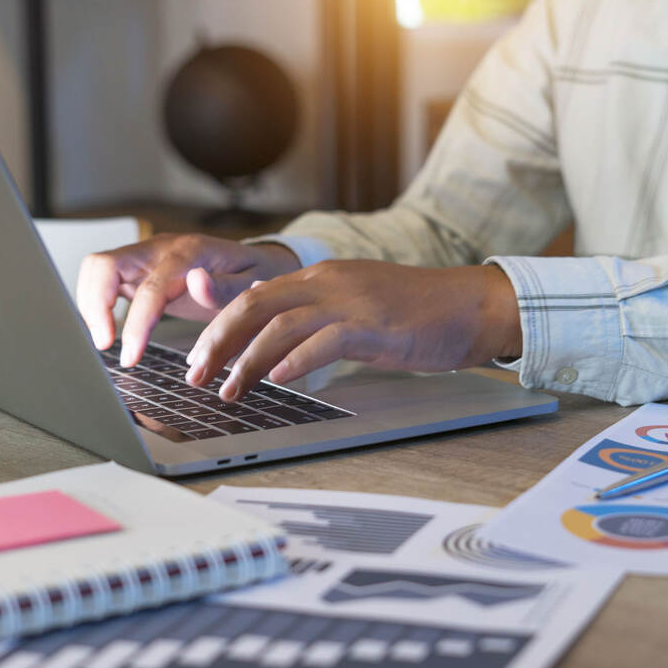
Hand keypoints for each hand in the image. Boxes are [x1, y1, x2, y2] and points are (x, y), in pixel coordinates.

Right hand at [76, 234, 299, 365]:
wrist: (258, 263)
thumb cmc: (257, 276)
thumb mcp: (255, 283)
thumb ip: (226, 288)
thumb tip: (197, 283)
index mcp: (190, 253)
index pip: (150, 287)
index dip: (135, 324)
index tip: (129, 356)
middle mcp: (161, 249)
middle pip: (105, 265)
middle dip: (94, 306)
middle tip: (103, 345)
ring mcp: (146, 256)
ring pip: (97, 269)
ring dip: (90, 304)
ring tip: (103, 340)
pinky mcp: (138, 268)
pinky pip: (103, 278)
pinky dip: (96, 302)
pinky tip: (105, 329)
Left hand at [184, 260, 522, 401]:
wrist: (472, 305)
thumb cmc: (417, 313)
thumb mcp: (356, 306)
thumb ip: (316, 317)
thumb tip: (277, 340)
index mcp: (321, 277)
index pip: (254, 296)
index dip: (218, 325)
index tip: (198, 356)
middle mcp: (328, 282)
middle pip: (254, 305)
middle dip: (217, 342)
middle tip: (195, 375)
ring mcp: (351, 302)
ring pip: (281, 325)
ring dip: (247, 361)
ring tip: (229, 390)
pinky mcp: (375, 325)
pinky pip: (325, 341)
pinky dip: (296, 362)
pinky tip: (280, 381)